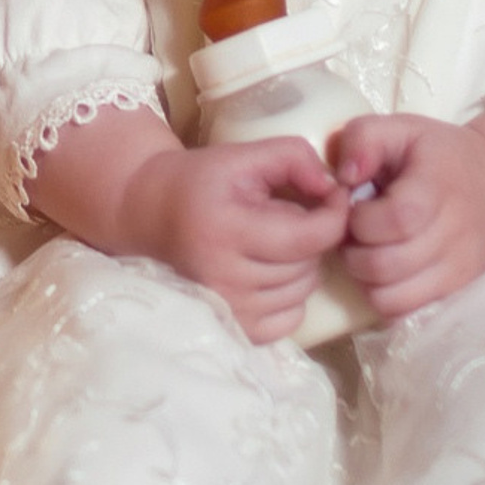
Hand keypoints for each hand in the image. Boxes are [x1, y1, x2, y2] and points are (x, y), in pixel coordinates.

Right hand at [114, 136, 350, 343]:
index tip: (333, 196)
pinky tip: (269, 270)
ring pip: (303, 290)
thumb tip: (333, 188)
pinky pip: (292, 317)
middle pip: (309, 264)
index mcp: (227, 230)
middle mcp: (226, 277)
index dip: (334, 215)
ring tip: (273, 241)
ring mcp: (231, 309)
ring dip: (301, 264)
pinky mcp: (236, 329)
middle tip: (286, 215)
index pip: (309, 236)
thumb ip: (292, 157)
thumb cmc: (199, 181)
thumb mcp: (241, 156)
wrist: (150, 214)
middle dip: (310, 236)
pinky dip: (291, 293)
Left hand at [332, 114, 484, 317]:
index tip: (354, 208)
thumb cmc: (434, 152)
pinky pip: (409, 313)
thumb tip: (344, 177)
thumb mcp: (398, 127)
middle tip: (353, 234)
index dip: (362, 220)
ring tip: (367, 252)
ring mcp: (461, 268)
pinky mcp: (458, 290)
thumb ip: (363, 139)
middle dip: (355, 251)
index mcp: (439, 187)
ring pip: (396, 297)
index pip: (397, 220)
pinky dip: (385, 298)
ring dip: (366, 279)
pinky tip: (383, 272)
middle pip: (389, 265)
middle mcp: (456, 233)